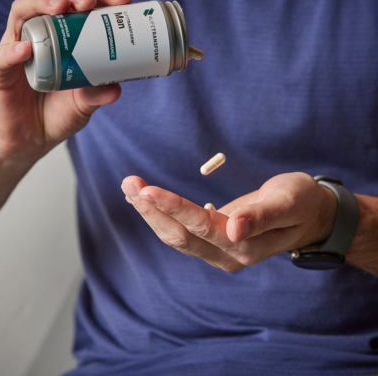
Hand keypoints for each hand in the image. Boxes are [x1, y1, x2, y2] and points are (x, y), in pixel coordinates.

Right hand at [0, 0, 131, 166]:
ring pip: (22, 12)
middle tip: (89, 2)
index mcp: (64, 38)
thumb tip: (116, 88)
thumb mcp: (84, 104)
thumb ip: (98, 95)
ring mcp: (17, 49)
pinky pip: (1, 56)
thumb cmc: (58, 113)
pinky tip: (27, 49)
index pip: (78, 4)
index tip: (122, 0)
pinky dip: (13, 51)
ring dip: (41, 4)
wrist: (32, 139)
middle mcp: (40, 35)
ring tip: (62, 9)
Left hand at [121, 172, 337, 271]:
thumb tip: (234, 228)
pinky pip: (181, 232)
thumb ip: (262, 217)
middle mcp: (228, 255)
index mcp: (246, 246)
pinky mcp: (213, 244)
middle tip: (129, 182)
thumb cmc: (301, 203)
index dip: (173, 208)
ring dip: (151, 213)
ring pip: (175, 236)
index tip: (147, 190)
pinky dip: (161, 216)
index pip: (202, 227)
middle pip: (180, 236)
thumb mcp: (289, 202)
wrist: (308, 216)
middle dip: (152, 210)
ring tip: (130, 188)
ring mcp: (219, 252)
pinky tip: (146, 201)